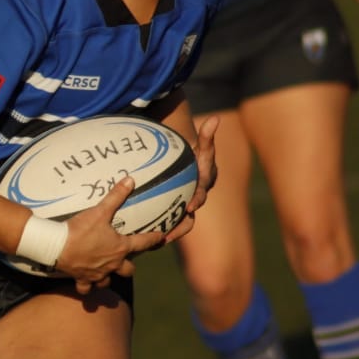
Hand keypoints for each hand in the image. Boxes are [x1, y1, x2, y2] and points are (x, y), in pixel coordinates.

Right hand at [56, 177, 165, 294]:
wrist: (57, 246)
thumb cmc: (80, 229)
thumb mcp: (100, 211)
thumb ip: (116, 196)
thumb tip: (130, 180)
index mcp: (120, 247)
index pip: (143, 243)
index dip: (154, 239)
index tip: (161, 238)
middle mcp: (112, 264)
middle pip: (128, 270)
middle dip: (128, 265)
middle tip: (126, 259)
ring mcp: (98, 274)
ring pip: (109, 281)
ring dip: (109, 277)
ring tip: (106, 271)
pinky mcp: (82, 279)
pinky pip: (87, 289)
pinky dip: (87, 286)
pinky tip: (86, 282)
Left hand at [164, 115, 218, 246]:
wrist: (185, 167)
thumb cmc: (192, 156)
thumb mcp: (200, 146)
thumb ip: (206, 135)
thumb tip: (215, 118)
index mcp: (201, 186)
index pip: (200, 195)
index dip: (197, 200)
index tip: (190, 205)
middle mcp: (193, 200)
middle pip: (189, 217)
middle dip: (181, 225)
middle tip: (168, 233)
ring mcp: (182, 209)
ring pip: (178, 226)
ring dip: (169, 233)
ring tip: (156, 240)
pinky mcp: (171, 215)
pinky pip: (166, 225)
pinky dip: (157, 231)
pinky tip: (143, 237)